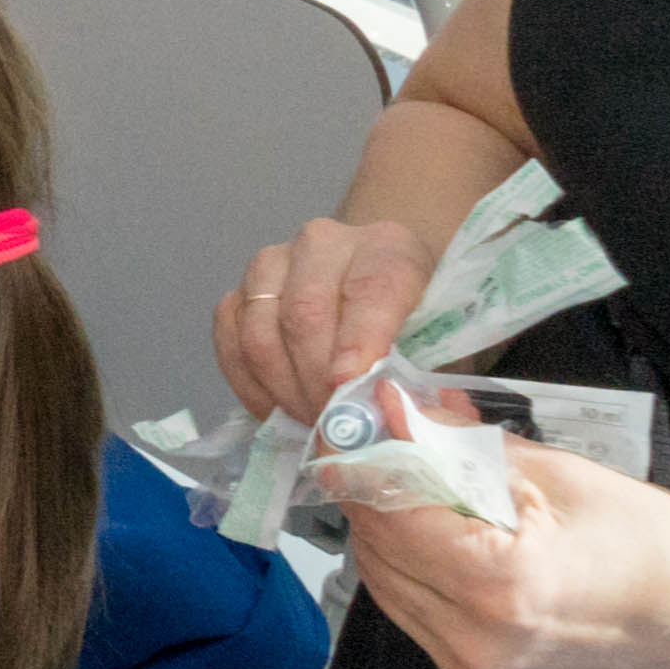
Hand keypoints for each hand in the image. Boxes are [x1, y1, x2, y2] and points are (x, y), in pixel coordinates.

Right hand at [214, 205, 438, 423]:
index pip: (371, 288)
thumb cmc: (414, 325)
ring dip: (282, 390)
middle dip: (316, 381)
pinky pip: (229, 343)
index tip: (349, 386)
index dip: (359, 340)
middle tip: (332, 425)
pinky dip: (250, 386)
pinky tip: (279, 409)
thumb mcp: (439, 347)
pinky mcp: (239, 292)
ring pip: (259, 333)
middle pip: (304, 313)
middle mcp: (322, 243)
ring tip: (311, 421)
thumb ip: (422, 381)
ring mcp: (271, 264)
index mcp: (387, 246)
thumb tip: (392, 421)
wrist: (376, 289)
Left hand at [343, 444, 669, 668]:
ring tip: (423, 485)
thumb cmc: (652, 539)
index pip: (389, 512)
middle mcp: (476, 639)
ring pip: (386, 585)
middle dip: (376, 491)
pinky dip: (416, 570)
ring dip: (391, 531)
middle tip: (393, 443)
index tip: (365, 418)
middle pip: (378, 550)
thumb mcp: (555, 474)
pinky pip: (414, 615)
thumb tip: (395, 411)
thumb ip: (461, 446)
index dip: (369, 458)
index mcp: (500, 585)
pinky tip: (446, 538)